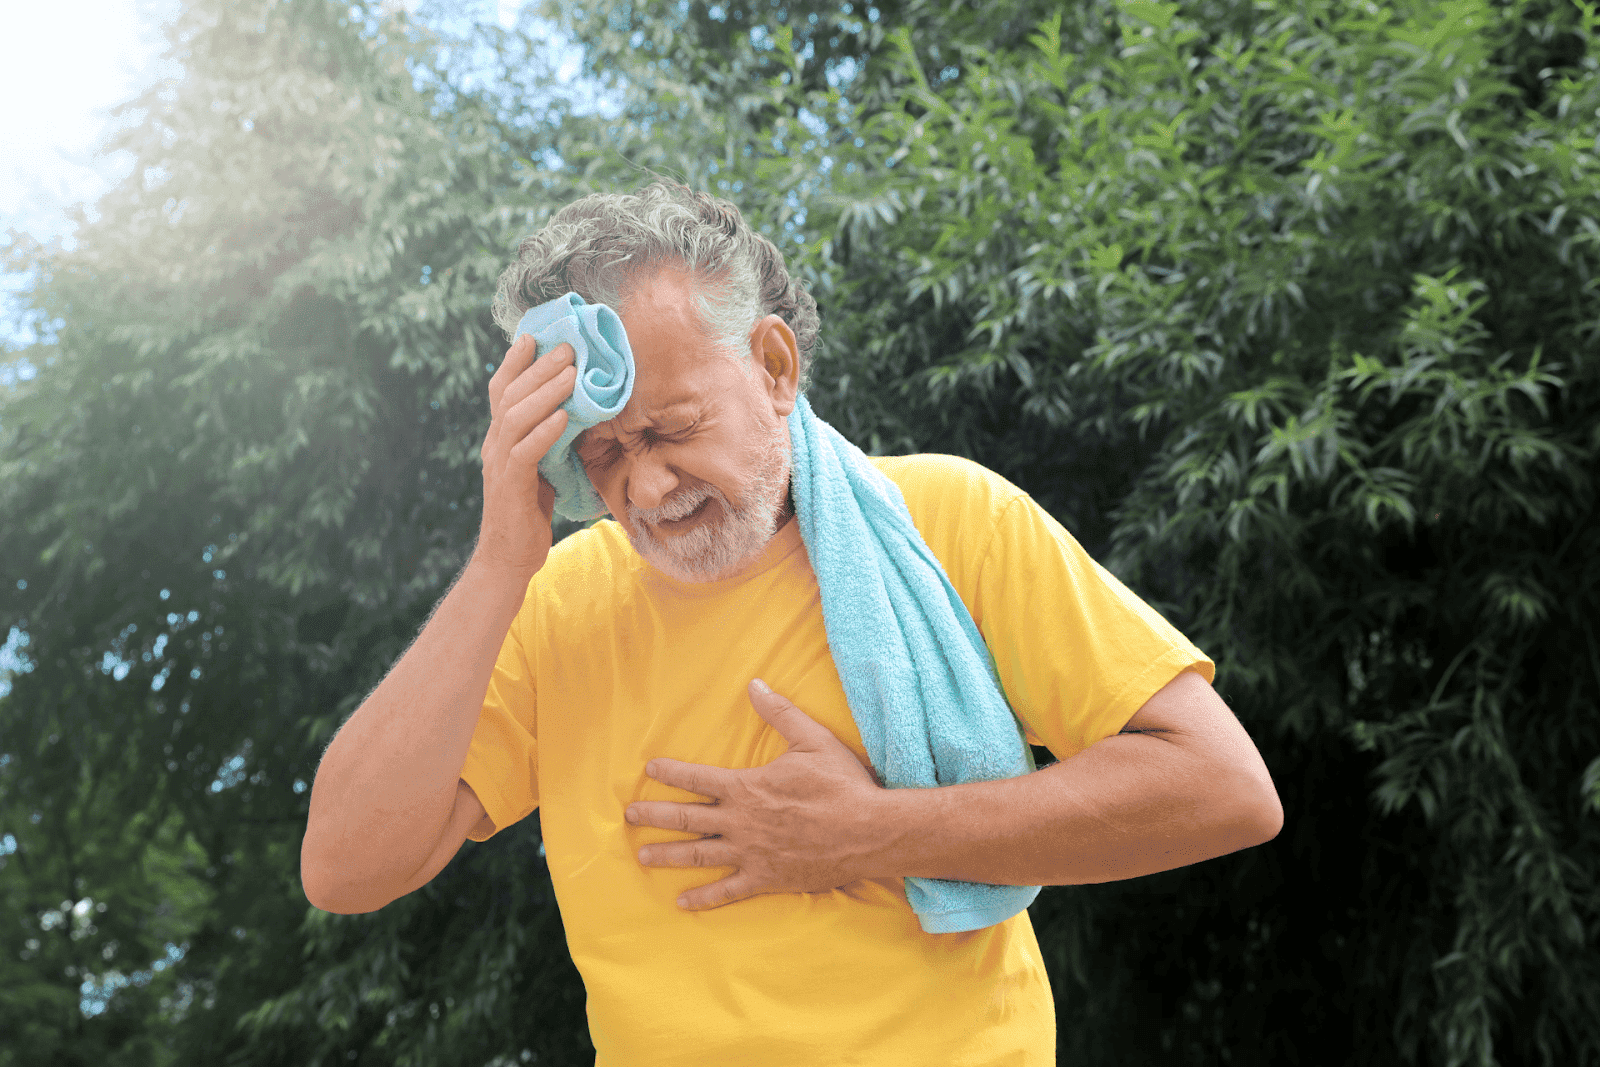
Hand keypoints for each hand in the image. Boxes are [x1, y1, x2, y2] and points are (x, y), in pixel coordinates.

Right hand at [474, 334, 576, 581]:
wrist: (510, 557)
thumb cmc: (529, 512)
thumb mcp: (543, 467)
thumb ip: (549, 440)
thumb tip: (577, 414)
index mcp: (500, 438)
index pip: (501, 390)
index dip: (514, 361)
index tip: (534, 335)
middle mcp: (494, 445)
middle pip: (510, 394)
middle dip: (538, 367)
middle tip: (568, 346)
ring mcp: (499, 464)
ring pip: (516, 417)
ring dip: (545, 391)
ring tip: (571, 373)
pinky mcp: (510, 486)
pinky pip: (525, 452)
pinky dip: (544, 432)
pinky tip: (563, 418)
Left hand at [625, 679, 887, 910]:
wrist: (870, 832)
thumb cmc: (842, 784)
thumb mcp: (812, 740)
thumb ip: (779, 713)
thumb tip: (755, 684)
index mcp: (748, 787)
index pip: (698, 778)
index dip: (671, 772)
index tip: (650, 769)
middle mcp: (741, 821)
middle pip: (686, 818)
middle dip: (655, 815)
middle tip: (629, 816)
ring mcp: (751, 853)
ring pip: (698, 854)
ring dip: (667, 855)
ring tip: (642, 856)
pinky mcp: (766, 879)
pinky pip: (727, 890)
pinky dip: (704, 897)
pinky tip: (682, 901)